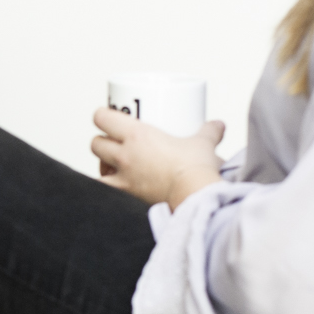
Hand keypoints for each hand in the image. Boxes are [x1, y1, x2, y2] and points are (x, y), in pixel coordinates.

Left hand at [90, 108, 225, 209]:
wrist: (195, 196)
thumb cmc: (196, 168)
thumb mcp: (203, 144)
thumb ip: (209, 132)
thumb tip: (218, 125)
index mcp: (137, 135)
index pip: (102, 118)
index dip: (102, 116)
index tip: (108, 117)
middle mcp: (125, 155)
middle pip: (96, 143)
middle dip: (102, 142)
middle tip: (114, 143)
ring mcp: (123, 178)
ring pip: (96, 168)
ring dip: (102, 166)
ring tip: (112, 166)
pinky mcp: (126, 197)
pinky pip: (104, 192)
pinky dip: (103, 190)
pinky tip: (110, 189)